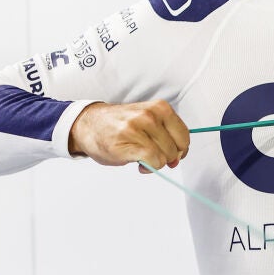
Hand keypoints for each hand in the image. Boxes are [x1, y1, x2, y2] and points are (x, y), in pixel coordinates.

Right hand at [68, 100, 189, 173]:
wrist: (89, 124)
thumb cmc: (121, 125)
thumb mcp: (148, 119)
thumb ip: (166, 135)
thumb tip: (178, 158)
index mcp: (160, 107)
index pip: (184, 135)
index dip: (180, 149)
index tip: (172, 153)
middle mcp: (150, 115)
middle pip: (175, 148)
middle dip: (167, 157)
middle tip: (153, 155)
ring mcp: (137, 129)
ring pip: (165, 156)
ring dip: (156, 163)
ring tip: (143, 157)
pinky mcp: (126, 144)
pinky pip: (152, 161)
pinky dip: (149, 167)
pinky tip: (139, 163)